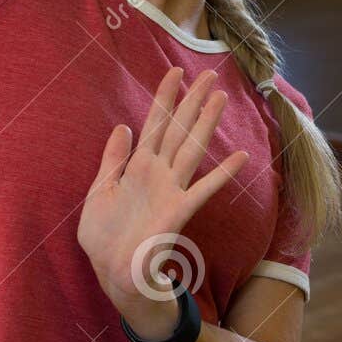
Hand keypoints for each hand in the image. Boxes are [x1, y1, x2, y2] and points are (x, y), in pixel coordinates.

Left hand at [77, 67, 247, 312]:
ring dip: (206, 123)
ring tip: (220, 98)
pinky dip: (222, 173)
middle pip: (178, 129)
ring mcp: (171, 190)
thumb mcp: (100, 189)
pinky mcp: (178, 211)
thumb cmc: (104, 234)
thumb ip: (113, 159)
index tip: (175, 72)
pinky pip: (204, 188)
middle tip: (210, 74)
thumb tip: (122, 126)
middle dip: (192, 102)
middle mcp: (158, 173)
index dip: (164, 98)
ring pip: (191, 149)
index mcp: (137, 166)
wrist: (111, 270)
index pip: (154, 124)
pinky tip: (241, 155)